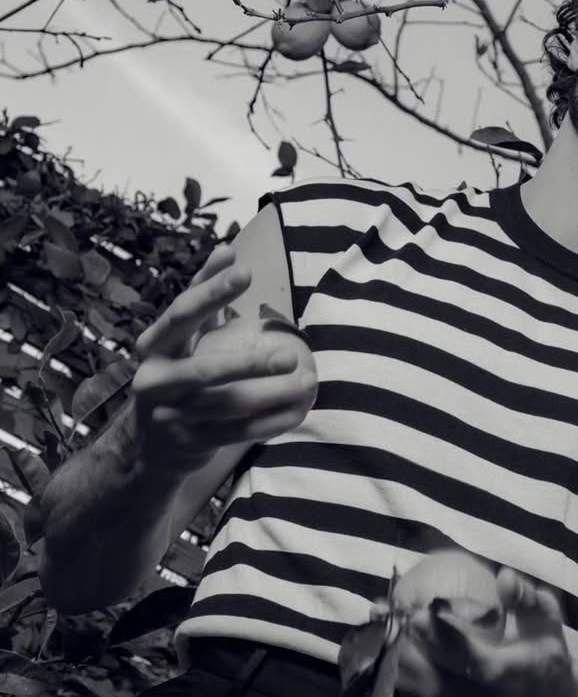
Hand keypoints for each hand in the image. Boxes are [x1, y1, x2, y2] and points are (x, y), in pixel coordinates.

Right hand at [130, 245, 316, 475]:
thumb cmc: (176, 377)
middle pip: (205, 370)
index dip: (210, 292)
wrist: (149, 446)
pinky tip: (299, 410)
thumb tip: (227, 251)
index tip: (245, 271)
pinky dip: (272, 421)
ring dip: (273, 394)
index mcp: (153, 348)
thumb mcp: (180, 340)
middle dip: (249, 363)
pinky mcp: (191, 443)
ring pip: (228, 405)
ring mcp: (172, 416)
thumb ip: (203, 301)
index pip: (182, 315)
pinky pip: (239, 432)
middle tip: (292, 353)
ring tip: (309, 381)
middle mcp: (155, 382)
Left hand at [394, 567, 576, 696]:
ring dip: (390, 656)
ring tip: (376, 625)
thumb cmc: (550, 664)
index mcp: (497, 671)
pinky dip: (395, 675)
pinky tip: (384, 651)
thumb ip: (528, 599)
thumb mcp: (550, 626)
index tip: (415, 610)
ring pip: (410, 687)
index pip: (459, 652)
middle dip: (398, 641)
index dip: (434, 632)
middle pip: (422, 671)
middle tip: (382, 610)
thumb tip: (503, 575)